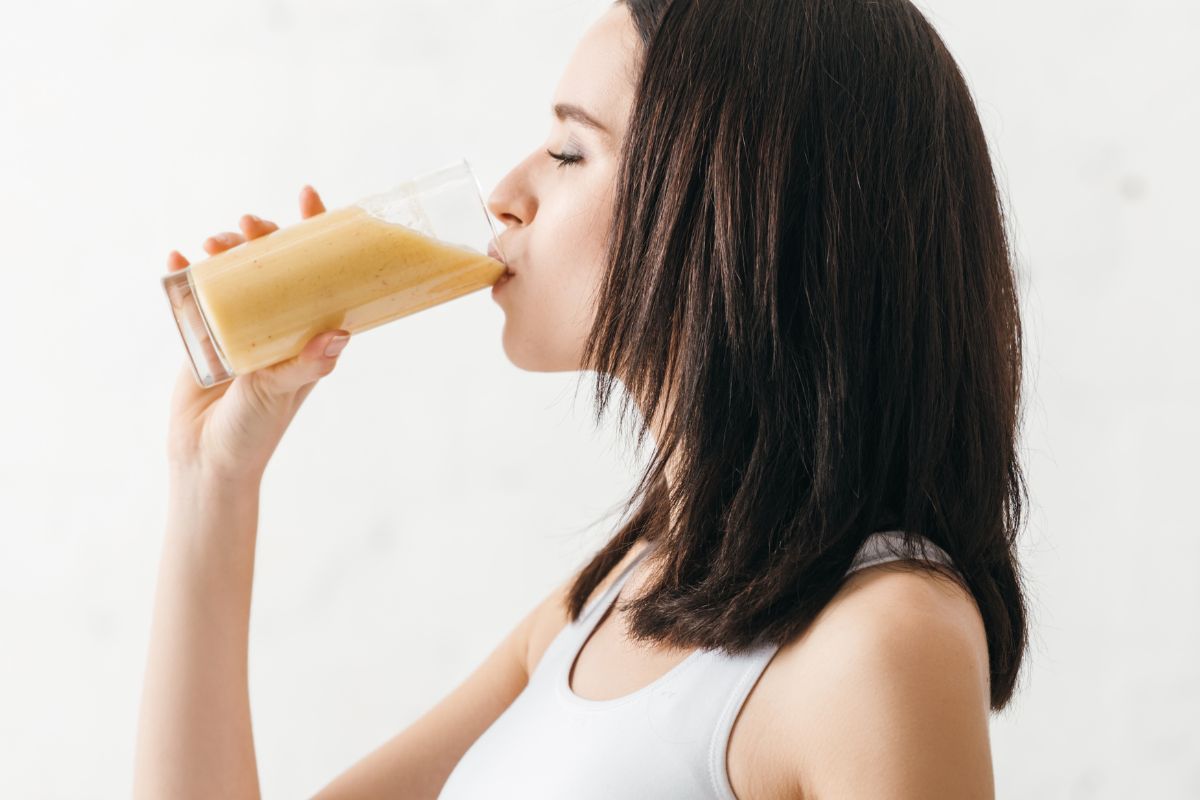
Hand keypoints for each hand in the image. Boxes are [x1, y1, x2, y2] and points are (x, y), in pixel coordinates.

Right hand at [166, 184, 350, 482]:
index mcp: (305, 335)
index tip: (309, 197)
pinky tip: (177, 260)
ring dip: (225, 250)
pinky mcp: (202, 336)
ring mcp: (238, 327)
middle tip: (249, 224)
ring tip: (214, 243)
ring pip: (234, 273)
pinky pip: (194, 296)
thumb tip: (341, 333)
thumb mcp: (282, 393)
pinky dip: (185, 274)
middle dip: (262, 236)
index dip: (317, 234)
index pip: (319, 275)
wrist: (206, 462)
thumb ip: (306, 364)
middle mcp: (276, 325)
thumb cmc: (256, 431)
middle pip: (273, 265)